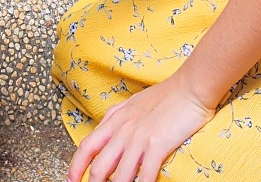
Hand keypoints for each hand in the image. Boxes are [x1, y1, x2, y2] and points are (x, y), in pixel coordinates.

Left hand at [67, 75, 214, 181]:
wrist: (189, 88)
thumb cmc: (166, 95)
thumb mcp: (132, 103)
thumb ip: (116, 117)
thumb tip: (103, 129)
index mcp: (115, 120)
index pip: (86, 146)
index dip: (75, 166)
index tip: (71, 180)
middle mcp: (122, 131)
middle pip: (99, 167)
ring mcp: (139, 139)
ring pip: (119, 176)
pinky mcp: (157, 145)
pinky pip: (145, 175)